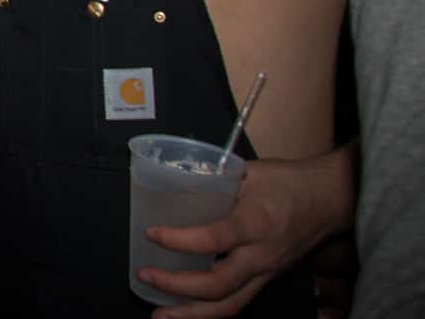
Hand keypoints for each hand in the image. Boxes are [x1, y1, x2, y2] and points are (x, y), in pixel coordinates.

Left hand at [138, 151, 354, 317]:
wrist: (330, 200)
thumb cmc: (288, 182)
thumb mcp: (249, 172)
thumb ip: (214, 180)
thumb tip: (175, 181)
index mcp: (256, 223)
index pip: (215, 239)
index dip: (180, 240)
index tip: (152, 234)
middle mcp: (262, 255)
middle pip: (219, 285)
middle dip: (177, 288)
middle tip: (146, 277)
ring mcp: (267, 272)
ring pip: (230, 305)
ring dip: (192, 314)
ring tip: (160, 316)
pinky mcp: (268, 279)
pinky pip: (238, 302)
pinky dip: (210, 310)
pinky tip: (187, 310)